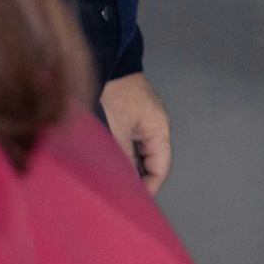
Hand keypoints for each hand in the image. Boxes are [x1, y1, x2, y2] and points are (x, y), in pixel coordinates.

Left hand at [99, 72, 172, 194]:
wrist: (102, 59)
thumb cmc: (113, 94)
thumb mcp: (117, 131)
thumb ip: (122, 160)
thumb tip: (123, 187)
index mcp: (158, 129)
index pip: (160, 169)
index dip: (148, 188)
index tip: (130, 204)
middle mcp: (152, 126)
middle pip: (149, 163)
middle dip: (135, 180)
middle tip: (116, 195)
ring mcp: (139, 120)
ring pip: (135, 154)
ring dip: (124, 167)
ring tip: (106, 181)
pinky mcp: (125, 116)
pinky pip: (126, 143)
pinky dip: (117, 155)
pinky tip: (102, 162)